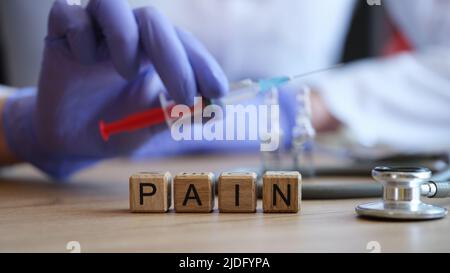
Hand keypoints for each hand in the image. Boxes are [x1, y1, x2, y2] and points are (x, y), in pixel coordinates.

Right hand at [2, 0, 227, 178]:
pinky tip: (83, 62)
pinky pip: (69, 13)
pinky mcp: (59, 33)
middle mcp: (127, 34)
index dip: (202, 63)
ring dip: (125, 38)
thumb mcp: (151, 126)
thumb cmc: (115, 129)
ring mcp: (93, 30)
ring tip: (127, 73)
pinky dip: (80, 37)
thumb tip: (215, 111)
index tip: (218, 91)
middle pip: (153, 19)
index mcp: (153, 52)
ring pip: (111, 4)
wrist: (71, 142)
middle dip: (175, 59)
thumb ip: (178, 115)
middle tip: (185, 96)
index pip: (182, 42)